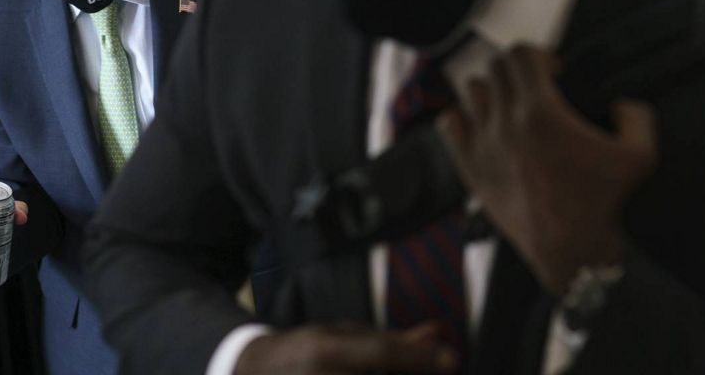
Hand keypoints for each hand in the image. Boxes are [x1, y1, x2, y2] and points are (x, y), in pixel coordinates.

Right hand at [234, 322, 457, 374]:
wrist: (251, 374)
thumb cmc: (304, 352)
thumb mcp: (341, 336)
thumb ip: (389, 341)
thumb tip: (437, 333)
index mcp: (325, 350)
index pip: (381, 352)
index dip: (420, 356)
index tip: (452, 360)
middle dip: (412, 374)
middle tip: (439, 367)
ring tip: (396, 373)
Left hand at [437, 45, 656, 293]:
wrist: (571, 250)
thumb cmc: (602, 204)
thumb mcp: (640, 155)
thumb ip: (636, 116)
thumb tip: (622, 104)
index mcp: (540, 113)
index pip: (521, 54)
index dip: (539, 54)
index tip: (554, 71)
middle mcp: (504, 123)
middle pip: (496, 69)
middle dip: (518, 71)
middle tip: (536, 87)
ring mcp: (482, 145)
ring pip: (471, 90)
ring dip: (491, 89)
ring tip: (510, 104)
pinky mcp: (469, 167)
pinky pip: (449, 123)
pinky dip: (462, 116)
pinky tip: (484, 126)